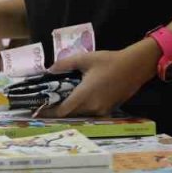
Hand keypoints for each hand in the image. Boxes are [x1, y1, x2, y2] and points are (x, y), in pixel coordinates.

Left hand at [36, 39, 159, 117]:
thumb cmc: (109, 61)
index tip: (37, 111)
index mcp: (85, 95)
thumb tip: (49, 69)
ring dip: (70, 109)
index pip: (63, 110)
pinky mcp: (108, 109)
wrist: (134, 67)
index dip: (49, 112)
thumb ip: (64, 64)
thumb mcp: (84, 58)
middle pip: (70, 114)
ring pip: (80, 113)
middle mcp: (93, 106)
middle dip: (57, 110)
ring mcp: (102, 110)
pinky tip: (76, 99)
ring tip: (57, 101)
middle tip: (45, 103)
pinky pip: (90, 112)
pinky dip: (81, 108)